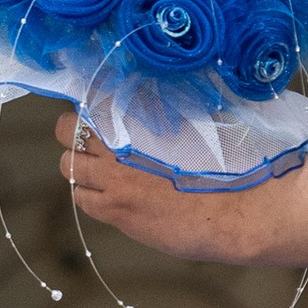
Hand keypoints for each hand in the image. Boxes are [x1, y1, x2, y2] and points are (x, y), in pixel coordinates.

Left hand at [55, 109, 282, 262]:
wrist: (240, 210)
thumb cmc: (233, 163)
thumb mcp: (204, 120)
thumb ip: (173, 106)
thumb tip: (159, 95)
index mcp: (141, 115)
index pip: (91, 98)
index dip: (92, 102)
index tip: (100, 107)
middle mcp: (119, 145)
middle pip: (66, 129)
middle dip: (77, 130)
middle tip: (96, 137)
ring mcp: (114, 181)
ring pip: (69, 166)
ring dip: (80, 163)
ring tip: (104, 168)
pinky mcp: (118, 212)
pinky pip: (83, 199)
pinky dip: (91, 193)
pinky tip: (114, 194)